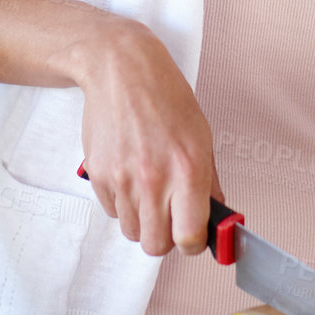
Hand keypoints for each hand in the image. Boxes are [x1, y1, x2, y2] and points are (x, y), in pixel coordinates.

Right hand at [78, 17, 220, 257]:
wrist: (121, 69)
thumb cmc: (165, 96)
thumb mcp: (201, 135)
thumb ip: (208, 182)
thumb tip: (215, 221)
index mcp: (188, 168)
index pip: (189, 238)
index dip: (192, 243)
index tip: (192, 236)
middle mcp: (155, 178)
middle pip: (156, 245)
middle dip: (165, 237)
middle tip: (169, 216)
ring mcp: (123, 178)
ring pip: (132, 232)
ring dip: (142, 220)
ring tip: (147, 189)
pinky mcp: (98, 175)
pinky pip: (113, 211)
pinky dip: (122, 203)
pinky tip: (129, 174)